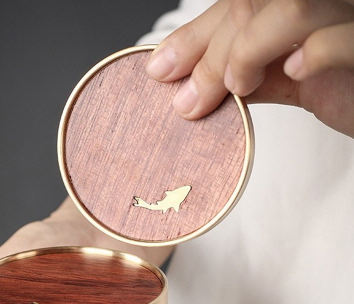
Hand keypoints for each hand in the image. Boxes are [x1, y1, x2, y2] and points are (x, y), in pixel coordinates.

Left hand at [146, 0, 353, 136]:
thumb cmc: (349, 86)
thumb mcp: (290, 77)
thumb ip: (251, 70)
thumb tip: (194, 83)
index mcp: (303, 3)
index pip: (240, 5)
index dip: (195, 35)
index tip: (161, 69)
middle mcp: (327, 1)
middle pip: (252, 5)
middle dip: (209, 55)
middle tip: (187, 101)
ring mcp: (352, 15)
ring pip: (291, 8)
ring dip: (248, 51)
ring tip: (237, 87)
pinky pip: (339, 37)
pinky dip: (313, 52)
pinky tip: (295, 71)